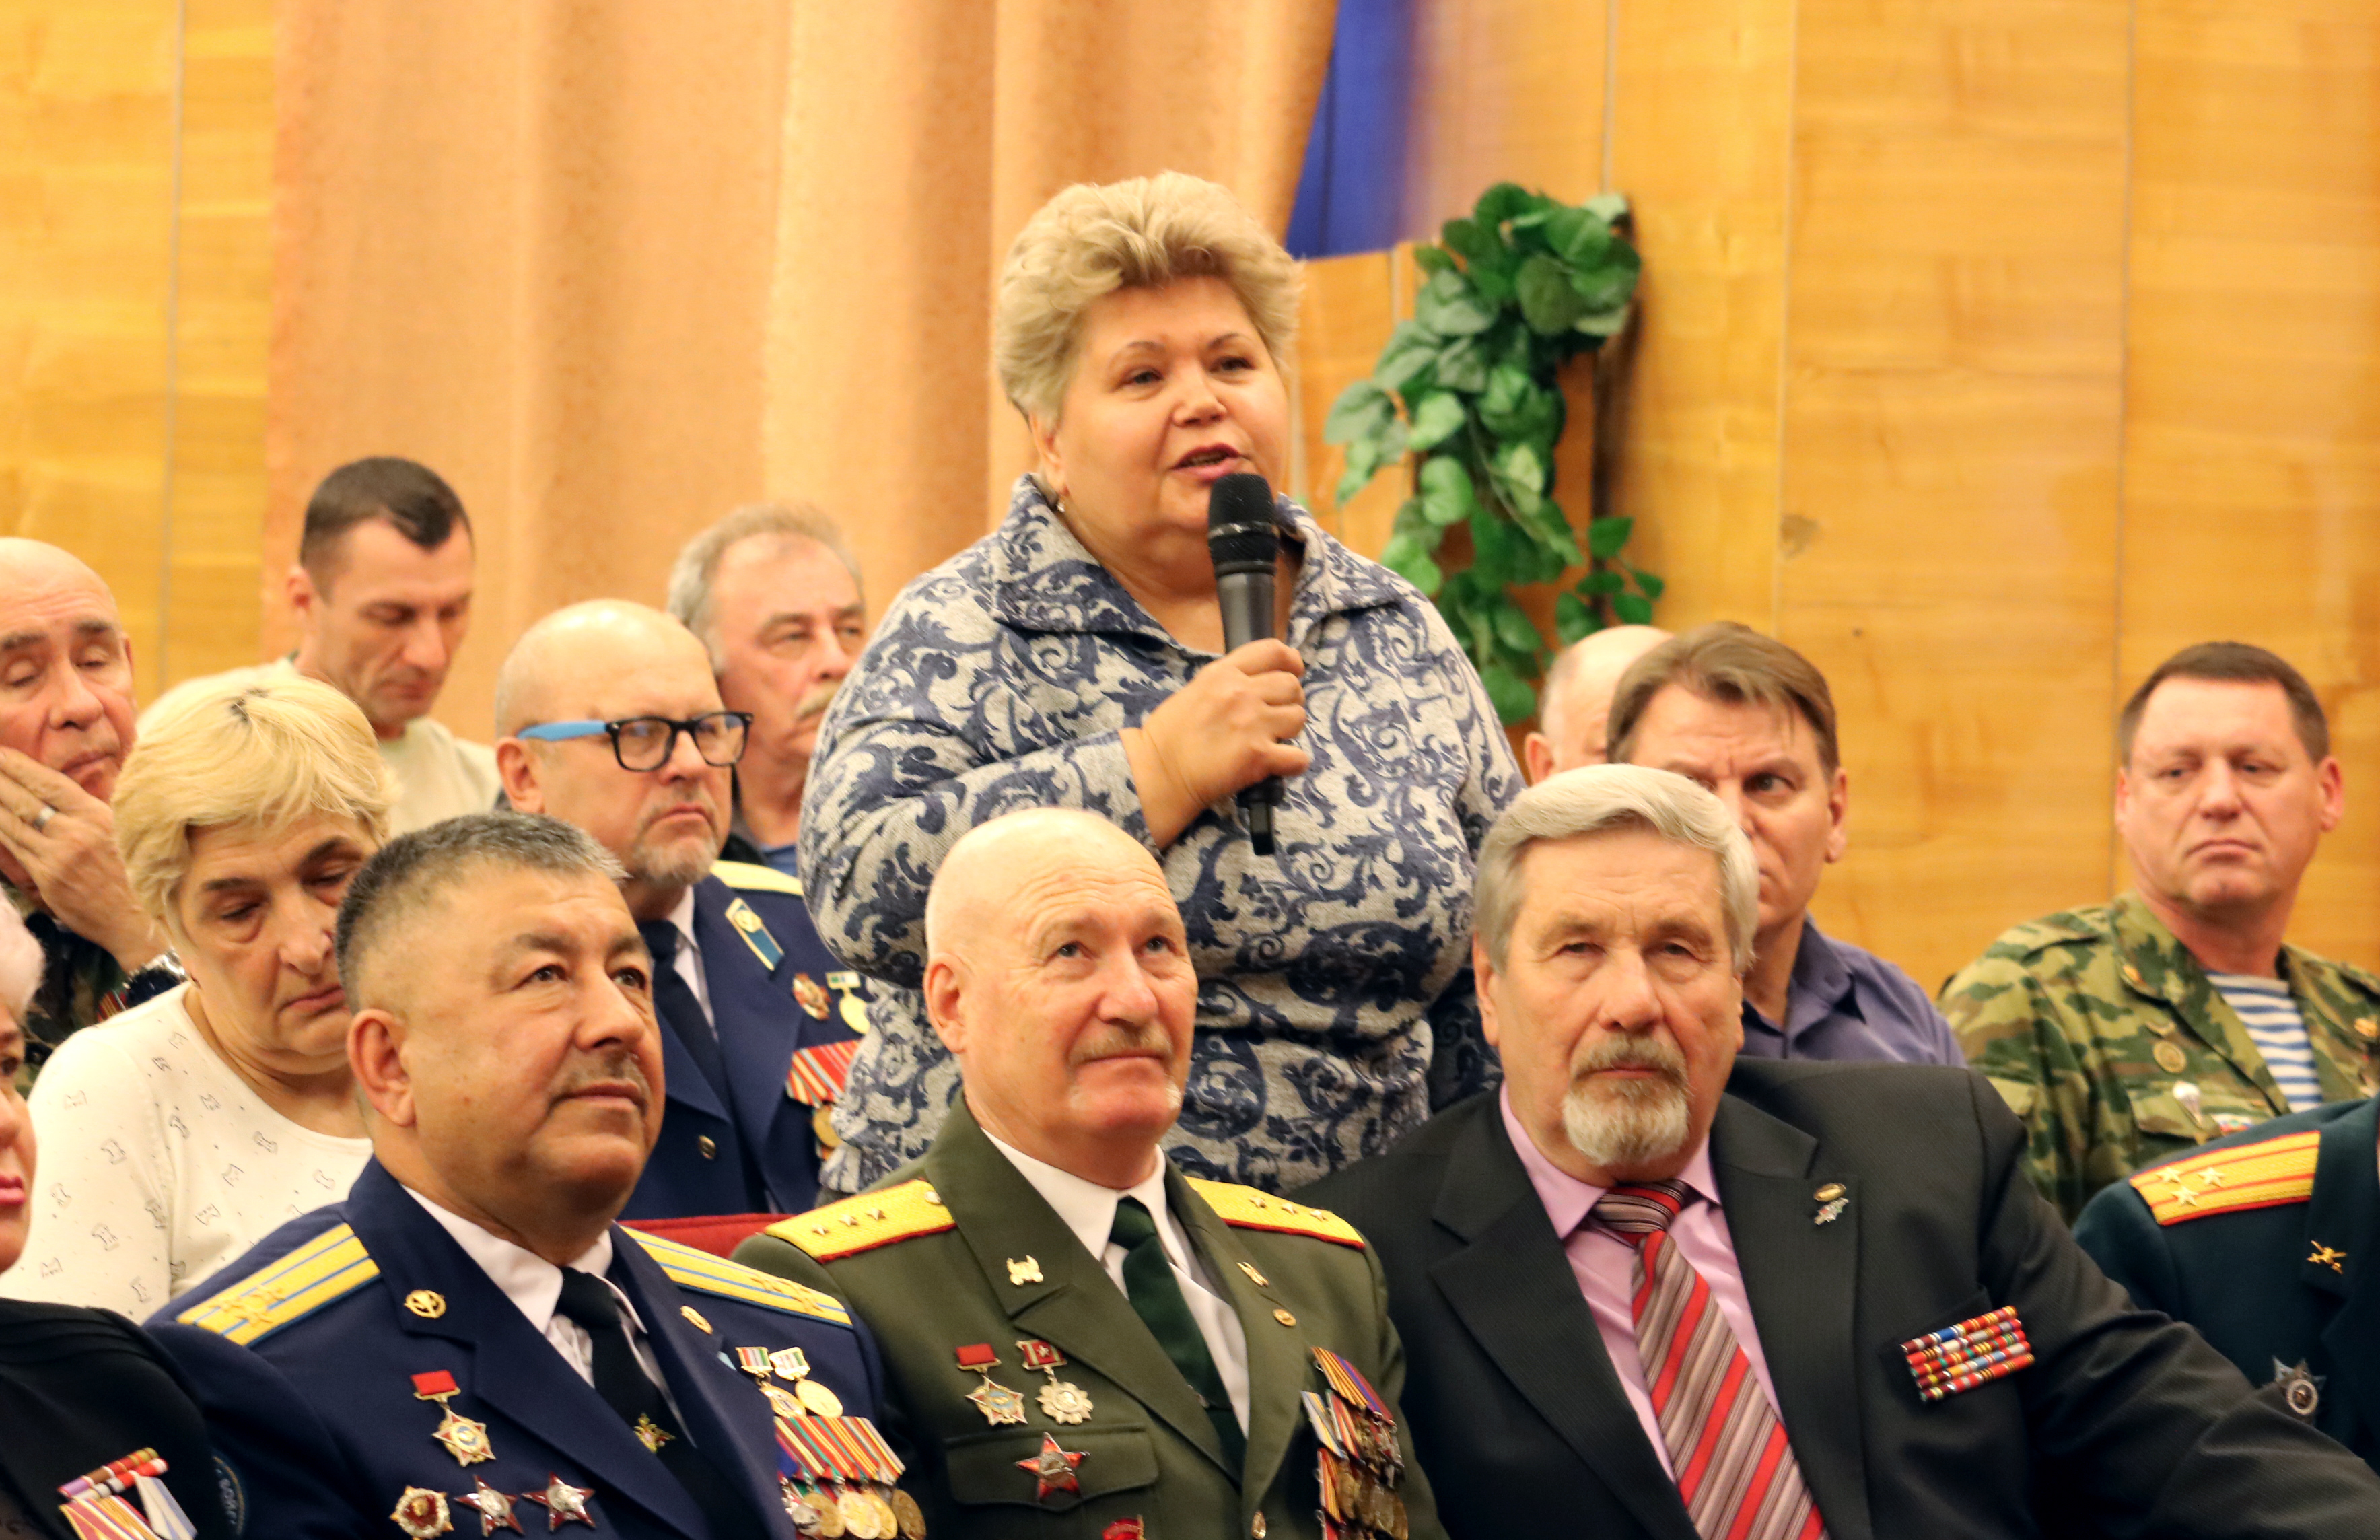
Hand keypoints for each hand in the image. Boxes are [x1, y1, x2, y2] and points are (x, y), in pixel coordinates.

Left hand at [0, 748, 164, 971]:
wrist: (136, 917)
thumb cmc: (133, 871)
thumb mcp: (121, 831)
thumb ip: (91, 811)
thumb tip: (60, 792)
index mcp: (97, 815)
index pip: (49, 783)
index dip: (20, 766)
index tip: (1, 753)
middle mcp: (75, 833)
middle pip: (25, 800)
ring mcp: (57, 857)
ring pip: (13, 823)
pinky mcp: (46, 878)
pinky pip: (15, 848)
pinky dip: (0, 830)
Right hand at [1124, 640, 1310, 848]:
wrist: (1156, 773)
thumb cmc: (1168, 735)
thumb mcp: (1195, 690)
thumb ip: (1227, 682)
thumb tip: (1256, 684)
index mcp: (1223, 674)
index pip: (1273, 651)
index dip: (1291, 661)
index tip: (1294, 671)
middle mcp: (1241, 693)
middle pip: (1292, 686)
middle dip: (1290, 701)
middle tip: (1276, 717)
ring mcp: (1252, 724)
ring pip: (1299, 718)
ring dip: (1290, 731)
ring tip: (1272, 740)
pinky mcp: (1259, 757)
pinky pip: (1299, 758)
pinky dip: (1292, 764)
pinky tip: (1278, 766)